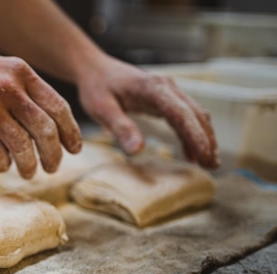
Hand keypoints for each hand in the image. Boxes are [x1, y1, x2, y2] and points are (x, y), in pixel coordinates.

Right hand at [0, 42, 81, 178]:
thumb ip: (21, 90)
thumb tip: (47, 123)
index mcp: (20, 72)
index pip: (58, 107)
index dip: (70, 132)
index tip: (75, 150)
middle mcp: (8, 88)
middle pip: (45, 130)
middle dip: (53, 155)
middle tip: (52, 168)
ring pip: (23, 146)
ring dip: (30, 166)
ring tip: (29, 173)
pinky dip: (4, 165)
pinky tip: (3, 167)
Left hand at [77, 56, 218, 168]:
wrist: (95, 70)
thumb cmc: (97, 88)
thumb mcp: (102, 109)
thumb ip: (120, 127)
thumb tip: (137, 150)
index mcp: (153, 88)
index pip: (181, 113)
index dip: (195, 135)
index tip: (204, 155)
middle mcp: (166, 87)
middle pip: (195, 114)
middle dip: (207, 140)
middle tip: (213, 166)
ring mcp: (169, 92)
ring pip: (195, 115)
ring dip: (204, 138)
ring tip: (210, 164)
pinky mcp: (166, 99)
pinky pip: (185, 117)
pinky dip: (191, 135)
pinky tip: (192, 154)